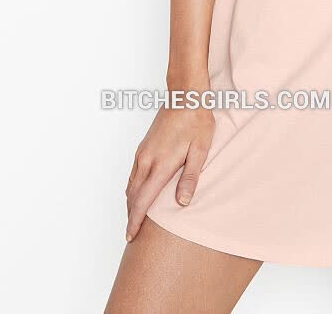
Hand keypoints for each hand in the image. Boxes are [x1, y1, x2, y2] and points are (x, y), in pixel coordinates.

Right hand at [125, 103, 214, 241]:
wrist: (185, 95)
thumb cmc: (196, 121)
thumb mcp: (200, 150)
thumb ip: (190, 177)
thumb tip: (182, 203)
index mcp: (160, 165)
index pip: (142, 201)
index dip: (135, 221)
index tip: (131, 236)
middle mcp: (146, 160)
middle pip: (132, 196)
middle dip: (131, 216)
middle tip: (132, 235)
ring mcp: (142, 153)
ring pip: (130, 185)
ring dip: (131, 203)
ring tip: (135, 218)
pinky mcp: (143, 147)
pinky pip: (133, 174)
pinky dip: (133, 189)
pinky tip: (139, 194)